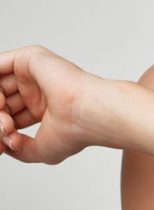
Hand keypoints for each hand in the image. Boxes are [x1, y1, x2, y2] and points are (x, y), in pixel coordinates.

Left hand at [0, 45, 99, 163]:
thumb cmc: (76, 132)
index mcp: (44, 106)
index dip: (3, 129)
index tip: (6, 144)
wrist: (88, 115)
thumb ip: (19, 150)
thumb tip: (5, 144)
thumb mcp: (40, 151)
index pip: (10, 115)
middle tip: (6, 129)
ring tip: (5, 118)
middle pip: (2, 100)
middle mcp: (38, 89)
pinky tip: (1, 100)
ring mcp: (34, 73)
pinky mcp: (31, 58)